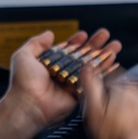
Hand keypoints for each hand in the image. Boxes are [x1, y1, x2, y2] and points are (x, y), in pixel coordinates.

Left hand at [6, 28, 121, 131]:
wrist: (28, 105)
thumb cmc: (23, 83)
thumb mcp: (23, 56)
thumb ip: (36, 43)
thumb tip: (49, 33)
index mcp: (50, 63)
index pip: (67, 49)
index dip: (76, 41)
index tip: (85, 34)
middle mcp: (61, 72)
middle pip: (82, 55)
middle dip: (95, 45)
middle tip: (105, 35)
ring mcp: (71, 83)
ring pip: (90, 66)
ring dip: (103, 55)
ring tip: (115, 45)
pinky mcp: (78, 94)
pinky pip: (94, 80)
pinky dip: (104, 71)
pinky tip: (113, 62)